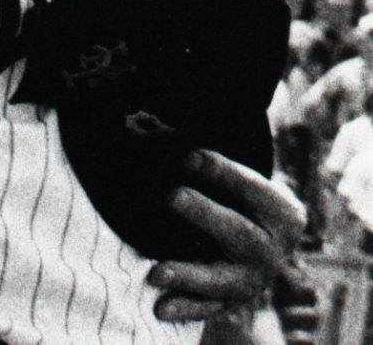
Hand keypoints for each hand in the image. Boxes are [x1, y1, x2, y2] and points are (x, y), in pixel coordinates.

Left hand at [146, 149, 303, 324]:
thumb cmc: (238, 193)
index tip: (188, 156)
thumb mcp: (242, 175)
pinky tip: (160, 306)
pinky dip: (184, 308)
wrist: (259, 235)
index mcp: (282, 213)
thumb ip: (215, 158)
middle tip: (172, 196)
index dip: (223, 172)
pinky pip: (207, 308)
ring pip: (222, 280)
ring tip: (156, 271)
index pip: (255, 189)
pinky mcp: (230, 300)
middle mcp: (272, 250)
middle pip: (240, 234)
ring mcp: (251, 279)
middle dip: (206, 214)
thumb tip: (170, 131)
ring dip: (188, 275)